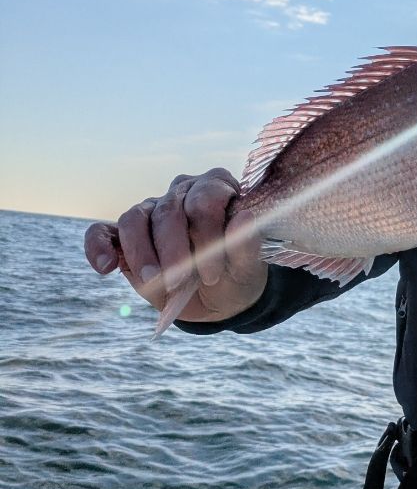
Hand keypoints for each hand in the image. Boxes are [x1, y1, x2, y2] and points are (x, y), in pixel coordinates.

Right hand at [84, 168, 267, 322]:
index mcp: (216, 189)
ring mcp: (151, 211)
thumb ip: (246, 246)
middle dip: (173, 250)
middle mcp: (182, 192)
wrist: (217, 298)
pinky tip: (105, 268)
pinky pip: (102, 232)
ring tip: (153, 280)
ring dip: (141, 252)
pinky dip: (98, 247)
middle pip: (168, 211)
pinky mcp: (124, 235)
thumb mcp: (246, 269)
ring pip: (135, 218)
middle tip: (180, 282)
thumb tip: (243, 217)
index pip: (205, 199)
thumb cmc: (234, 276)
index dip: (206, 236)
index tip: (211, 274)